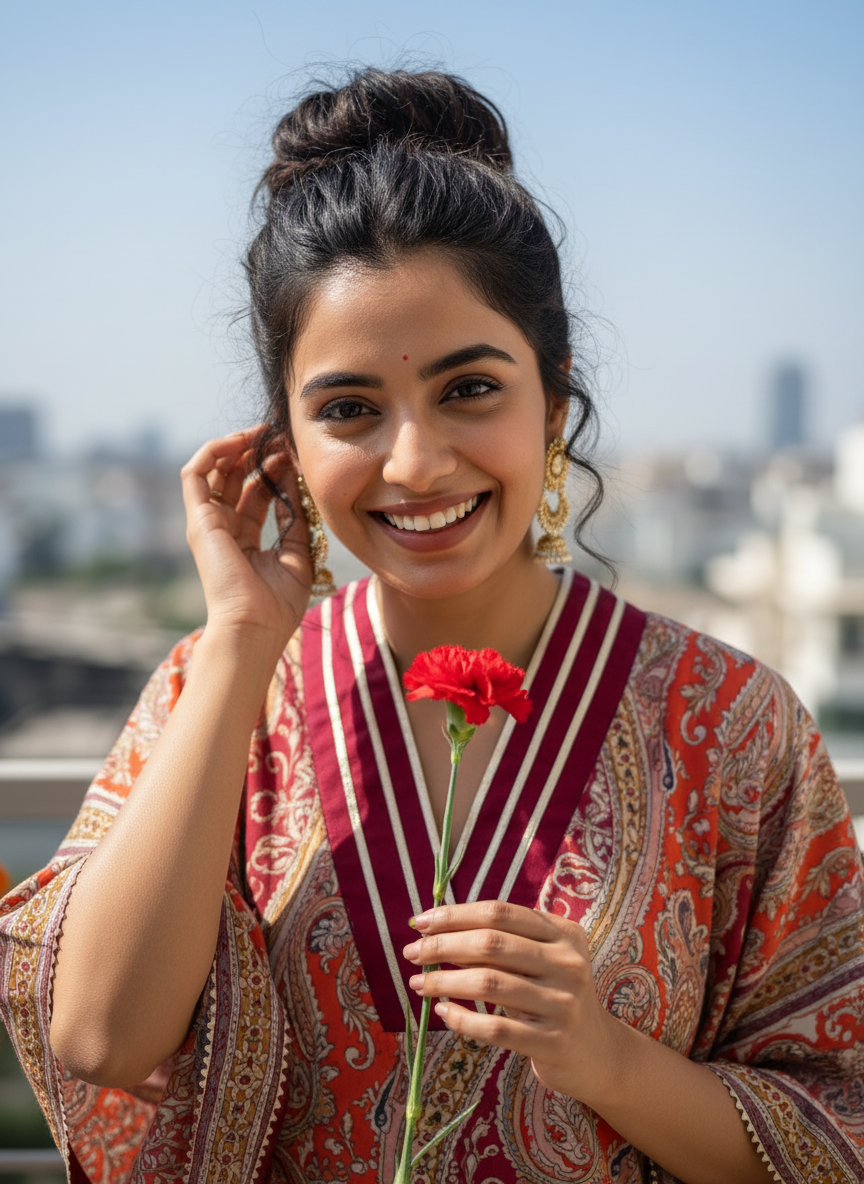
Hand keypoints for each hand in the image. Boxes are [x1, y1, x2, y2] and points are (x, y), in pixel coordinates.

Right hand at [181, 427, 313, 648]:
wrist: (255, 626)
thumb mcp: (297, 555)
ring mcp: (207, 523)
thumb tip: (296, 485)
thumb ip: (294, 520)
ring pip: (214, 470)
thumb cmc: (278, 604)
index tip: (295, 455)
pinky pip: (195, 473)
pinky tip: (241, 441)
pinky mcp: (197, 519)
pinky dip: (214, 451)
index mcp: (245, 539)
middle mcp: (223, 529)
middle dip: (258, 453)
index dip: (275, 471)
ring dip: (237, 447)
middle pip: (236, 478)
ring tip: (263, 434)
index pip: (257, 494)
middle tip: (281, 437)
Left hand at [402, 900, 621, 1106]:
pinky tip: (442, 1012)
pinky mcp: (552, 1042)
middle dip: (443, 945)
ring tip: (418, 983)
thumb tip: (437, 930)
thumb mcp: (542, 960)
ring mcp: (563, 1003)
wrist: (597, 1054)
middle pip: (492, 943)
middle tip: (411, 953)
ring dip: (444, 981)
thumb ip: (504, 942)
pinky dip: (462, 1018)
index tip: (421, 922)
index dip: (456, 914)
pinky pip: (495, 1028)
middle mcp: (567, 963)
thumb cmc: (554, 996)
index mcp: (564, 933)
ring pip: (489, 983)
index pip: (500, 913)